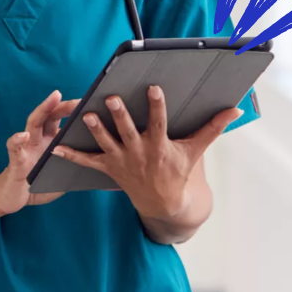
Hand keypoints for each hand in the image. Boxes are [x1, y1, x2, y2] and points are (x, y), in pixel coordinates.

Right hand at [0, 90, 79, 215]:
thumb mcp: (62, 173)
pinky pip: (14, 148)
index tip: (90, 104)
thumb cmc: (39, 184)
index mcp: (50, 141)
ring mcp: (26, 147)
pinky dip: (17, 140)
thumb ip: (75, 164)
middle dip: (62, 105)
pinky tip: (23, 136)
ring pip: (33, 123)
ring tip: (53, 98)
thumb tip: (103, 163)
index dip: (73, 111)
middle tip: (78, 100)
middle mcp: (38, 139)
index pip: (60, 120)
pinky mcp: (15, 160)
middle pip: (49, 116)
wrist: (14, 198)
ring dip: (43, 110)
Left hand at [53, 85, 242, 222]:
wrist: (165, 203)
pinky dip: (71, 156)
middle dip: (120, 115)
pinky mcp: (109, 168)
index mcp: (160, 145)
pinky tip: (56, 148)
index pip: (159, 122)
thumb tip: (235, 110)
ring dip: (95, 130)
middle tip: (112, 98)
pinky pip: (87, 162)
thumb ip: (213, 128)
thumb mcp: (195, 150)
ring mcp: (122, 161)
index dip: (157, 105)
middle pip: (128, 131)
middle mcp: (139, 152)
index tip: (154, 87)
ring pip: (106, 143)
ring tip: (86, 115)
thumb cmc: (179, 170)